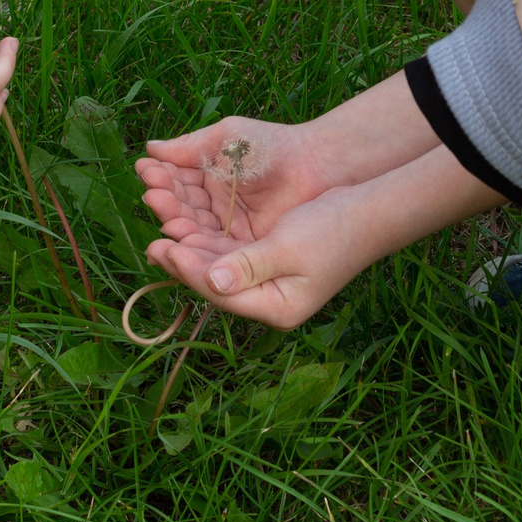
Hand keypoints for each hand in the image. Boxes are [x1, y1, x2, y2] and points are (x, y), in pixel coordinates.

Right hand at [134, 117, 338, 247]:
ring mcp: (229, 227)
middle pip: (182, 207)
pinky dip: (194, 241)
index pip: (178, 181)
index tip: (145, 170)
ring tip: (161, 209)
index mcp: (210, 177)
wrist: (314, 164)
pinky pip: (214, 248)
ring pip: (194, 228)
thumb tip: (150, 149)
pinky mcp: (244, 247)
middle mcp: (215, 205)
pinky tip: (177, 231)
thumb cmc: (271, 145)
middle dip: (165, 200)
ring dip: (174, 219)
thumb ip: (189, 147)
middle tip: (152, 194)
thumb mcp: (226, 139)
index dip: (161, 177)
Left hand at [141, 188, 376, 331]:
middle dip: (184, 265)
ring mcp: (268, 284)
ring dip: (192, 253)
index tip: (165, 248)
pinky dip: (208, 244)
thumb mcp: (289, 248)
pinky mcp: (267, 264)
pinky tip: (188, 231)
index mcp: (277, 307)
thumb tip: (212, 280)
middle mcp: (269, 302)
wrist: (367, 213)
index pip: (222, 294)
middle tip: (153, 245)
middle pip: (216, 287)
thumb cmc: (333, 231)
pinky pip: (229, 258)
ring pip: (219, 271)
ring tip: (162, 237)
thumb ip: (248, 265)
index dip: (190, 271)